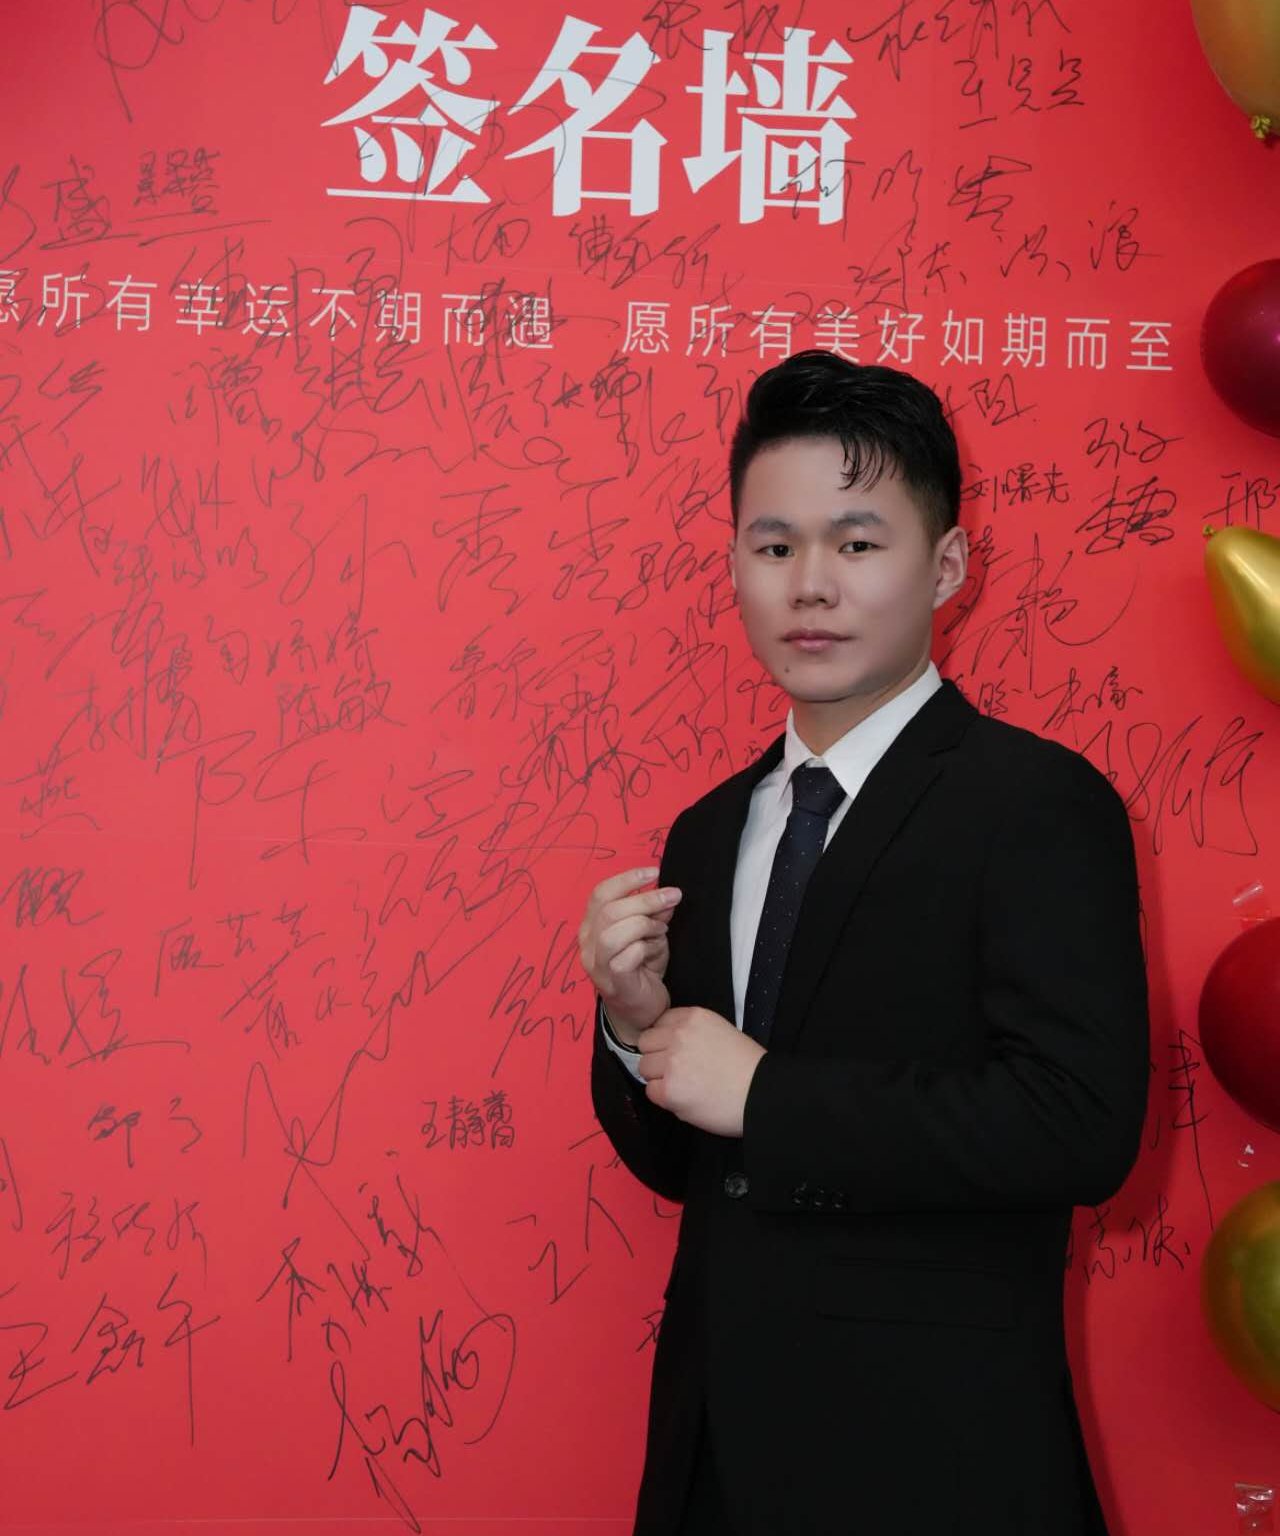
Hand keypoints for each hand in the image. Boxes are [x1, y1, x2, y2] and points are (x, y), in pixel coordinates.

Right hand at [578, 865, 682, 1038]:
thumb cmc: (642, 971)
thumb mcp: (650, 936)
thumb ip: (654, 915)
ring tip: (661, 931)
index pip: (600, 894)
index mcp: (592, 927)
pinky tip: (655, 954)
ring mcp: (596, 964)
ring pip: (613, 931)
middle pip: (610, 910)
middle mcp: (587, 944)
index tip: (654, 872)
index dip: (627, 879)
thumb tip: (667, 895)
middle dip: (646, 899)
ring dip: (645, 924)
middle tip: (673, 896)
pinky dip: (647, 948)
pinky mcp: (611, 981)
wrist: (641, 1012)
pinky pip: (627, 955)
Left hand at [637, 1007, 765, 1138]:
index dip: (665, 1039)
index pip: (659, 1022)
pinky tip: (685, 1098)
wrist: (762, 1093)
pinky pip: (651, 1091)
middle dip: (657, 1056)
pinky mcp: (670, 1090)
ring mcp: (672, 1063)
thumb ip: (691, 1032)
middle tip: (676, 1070)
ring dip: (659, 1077)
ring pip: (644, 1067)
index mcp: (693, 1017)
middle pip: (646, 1043)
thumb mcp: (720, 1031)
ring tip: (683, 1085)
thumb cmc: (747, 1066)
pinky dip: (664, 1097)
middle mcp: (679, 1035)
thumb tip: (667, 1045)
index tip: (676, 1051)